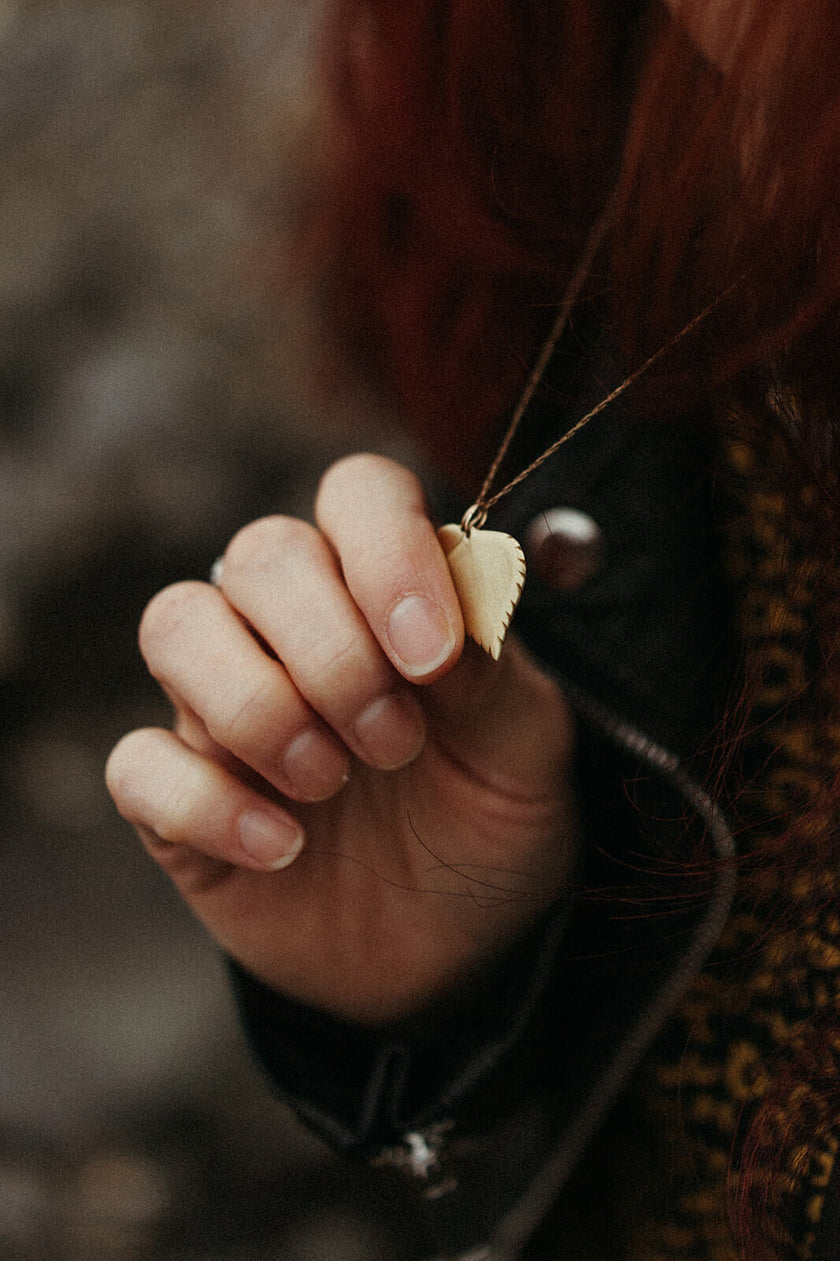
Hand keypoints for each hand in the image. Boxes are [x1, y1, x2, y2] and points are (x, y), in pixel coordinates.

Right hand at [106, 455, 577, 1023]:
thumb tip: (444, 622)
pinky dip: (205, 801)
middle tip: (393, 745)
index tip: (430, 655)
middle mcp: (296, 630)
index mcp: (386, 592)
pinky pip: (138, 763)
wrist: (448, 951)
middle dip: (330, 650)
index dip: (385, 551)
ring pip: (176, 625)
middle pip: (261, 553)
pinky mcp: (179, 797)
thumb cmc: (488, 826)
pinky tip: (283, 848)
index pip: (359, 494)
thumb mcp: (528, 756)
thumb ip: (496, 679)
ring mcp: (227, 708)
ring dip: (256, 704)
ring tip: (330, 782)